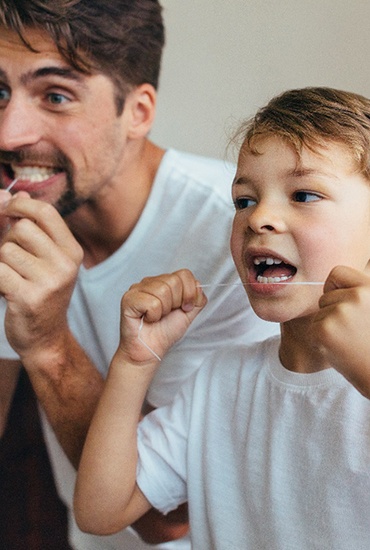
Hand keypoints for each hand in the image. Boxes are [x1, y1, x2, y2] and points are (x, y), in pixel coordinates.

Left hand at [0, 195, 82, 362]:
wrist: (45, 338)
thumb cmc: (41, 293)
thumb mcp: (45, 259)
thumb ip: (31, 227)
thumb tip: (12, 194)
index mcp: (72, 251)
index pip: (45, 212)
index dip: (21, 205)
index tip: (8, 211)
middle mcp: (65, 264)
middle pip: (22, 228)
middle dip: (8, 239)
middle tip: (12, 258)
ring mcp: (49, 281)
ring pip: (6, 249)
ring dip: (0, 262)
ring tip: (12, 278)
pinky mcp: (28, 297)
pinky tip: (5, 290)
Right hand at [118, 269, 206, 364]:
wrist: (150, 351)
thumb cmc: (165, 332)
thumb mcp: (188, 313)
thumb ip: (197, 298)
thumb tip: (198, 286)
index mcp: (164, 282)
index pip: (184, 274)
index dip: (189, 293)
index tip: (184, 308)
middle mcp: (149, 282)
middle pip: (174, 281)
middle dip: (176, 303)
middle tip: (166, 314)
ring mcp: (137, 289)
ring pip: (163, 290)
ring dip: (164, 310)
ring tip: (156, 317)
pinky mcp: (128, 299)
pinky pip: (152, 302)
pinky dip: (153, 315)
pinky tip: (147, 319)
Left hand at [312, 265, 369, 397]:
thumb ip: (359, 294)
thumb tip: (333, 282)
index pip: (337, 272)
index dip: (335, 288)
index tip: (345, 304)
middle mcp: (356, 296)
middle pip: (325, 297)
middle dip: (332, 313)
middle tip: (353, 332)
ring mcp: (339, 312)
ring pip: (319, 314)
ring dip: (328, 328)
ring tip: (349, 342)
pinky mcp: (324, 329)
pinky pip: (313, 328)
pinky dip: (321, 341)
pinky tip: (340, 350)